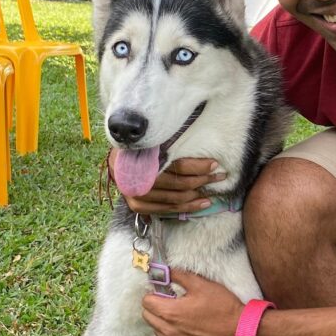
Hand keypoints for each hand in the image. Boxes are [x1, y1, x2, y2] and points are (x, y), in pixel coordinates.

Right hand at [108, 150, 224, 214]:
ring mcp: (137, 196)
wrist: (115, 161)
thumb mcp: (152, 140)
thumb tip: (197, 126)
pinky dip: (188, 208)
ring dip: (199, 196)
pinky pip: (168, 210)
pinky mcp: (138, 206)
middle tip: (220, 175)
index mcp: (143, 159)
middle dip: (204, 180)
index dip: (198, 166)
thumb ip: (170, 142)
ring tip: (214, 190)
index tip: (214, 163)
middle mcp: (138, 180)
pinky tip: (202, 203)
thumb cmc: (139, 148)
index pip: (178, 166)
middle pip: (180, 184)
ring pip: (176, 199)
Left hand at [141, 270, 244, 335]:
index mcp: (170, 312)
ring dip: (160, 318)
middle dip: (154, 304)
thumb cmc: (222, 307)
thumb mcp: (202, 285)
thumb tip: (164, 270)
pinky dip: (167, 330)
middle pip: (147, 315)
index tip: (164, 288)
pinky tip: (181, 323)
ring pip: (154, 328)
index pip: (146, 301)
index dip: (154, 291)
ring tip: (176, 311)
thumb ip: (179, 275)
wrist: (239, 332)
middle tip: (169, 298)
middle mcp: (168, 330)